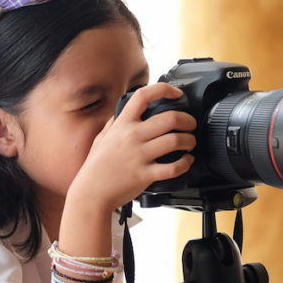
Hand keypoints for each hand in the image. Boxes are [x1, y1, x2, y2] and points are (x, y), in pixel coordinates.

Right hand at [70, 83, 196, 211]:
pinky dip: (185, 163)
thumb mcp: (102, 137)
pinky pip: (173, 167)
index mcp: (122, 124)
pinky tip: (187, 161)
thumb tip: (126, 111)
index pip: (143, 96)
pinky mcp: (145, 175)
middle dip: (187, 120)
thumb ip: (116, 123)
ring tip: (190, 142)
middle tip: (190, 124)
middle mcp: (132, 137)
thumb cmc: (96, 167)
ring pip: (175, 140)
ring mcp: (139, 156)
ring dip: (189, 140)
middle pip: (170, 118)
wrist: (91, 193)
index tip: (176, 93)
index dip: (164, 89)